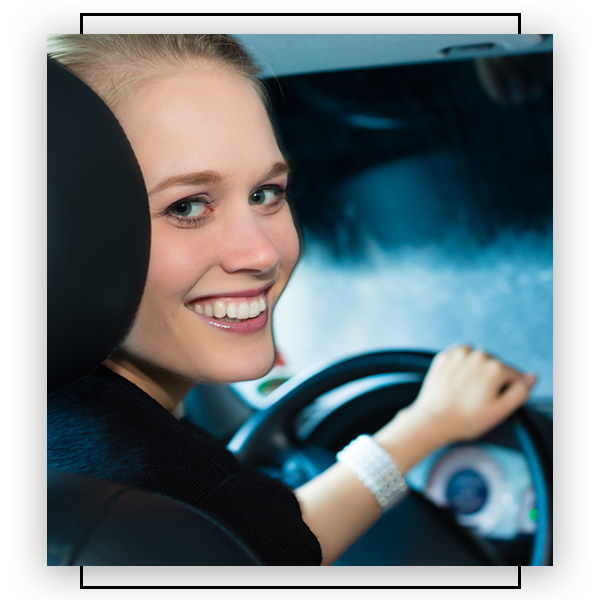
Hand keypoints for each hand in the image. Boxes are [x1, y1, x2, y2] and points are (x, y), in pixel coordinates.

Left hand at [408, 345, 536, 444]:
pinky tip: (458, 379)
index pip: (514, 376)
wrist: (432, 420)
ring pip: (478, 359)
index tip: (495, 402)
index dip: (509, 391)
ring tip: (468, 390)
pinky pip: (460, 355)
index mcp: (496, 368)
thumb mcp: (500, 412)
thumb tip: (531, 377)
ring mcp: (459, 355)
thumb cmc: (466, 419)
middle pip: (496, 366)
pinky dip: (462, 364)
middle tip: (479, 399)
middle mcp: (479, 355)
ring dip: (477, 369)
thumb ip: (520, 392)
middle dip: (493, 379)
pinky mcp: (444, 357)